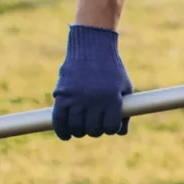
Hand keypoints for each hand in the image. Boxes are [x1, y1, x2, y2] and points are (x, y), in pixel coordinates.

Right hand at [52, 24, 133, 138]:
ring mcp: (76, 98)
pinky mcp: (62, 95)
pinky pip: (59, 119)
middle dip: (95, 130)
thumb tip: (121, 133)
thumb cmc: (111, 69)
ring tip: (81, 129)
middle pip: (93, 129)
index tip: (108, 126)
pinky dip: (61, 130)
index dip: (110, 129)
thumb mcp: (124, 87)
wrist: (91, 48)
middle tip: (93, 125)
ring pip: (76, 127)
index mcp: (112, 99)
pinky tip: (65, 135)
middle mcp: (94, 100)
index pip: (110, 127)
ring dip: (79, 132)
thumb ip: (124, 110)